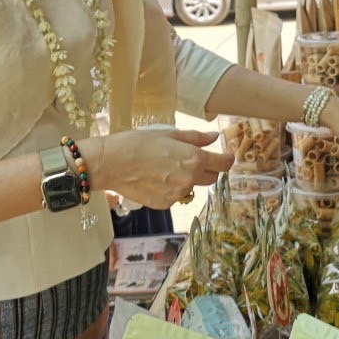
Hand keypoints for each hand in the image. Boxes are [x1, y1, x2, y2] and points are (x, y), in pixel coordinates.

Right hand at [80, 129, 231, 209]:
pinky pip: (177, 196)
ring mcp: (177, 195)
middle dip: (208, 169)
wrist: (112, 164)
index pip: (224, 164)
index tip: (224, 154)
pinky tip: (157, 178)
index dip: (227, 158)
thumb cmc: (139, 143)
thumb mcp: (169, 133)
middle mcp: (190, 179)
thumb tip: (214, 137)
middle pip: (212, 178)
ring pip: (193, 187)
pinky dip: (173, 188)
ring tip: (168, 167)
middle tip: (192, 159)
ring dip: (189, 179)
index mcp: (194, 159)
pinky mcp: (165, 204)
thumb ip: (196, 138)